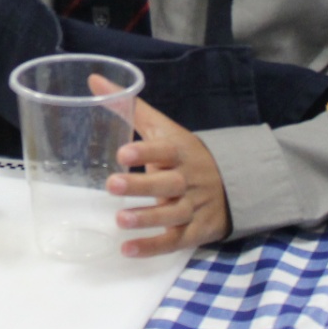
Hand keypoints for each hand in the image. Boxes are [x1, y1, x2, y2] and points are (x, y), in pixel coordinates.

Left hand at [89, 74, 229, 254]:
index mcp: (179, 151)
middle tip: (111, 185)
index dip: (145, 152)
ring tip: (120, 220)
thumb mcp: (163, 129)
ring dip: (147, 218)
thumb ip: (129, 107)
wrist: (234, 182)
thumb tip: (93, 79)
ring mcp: (194, 207)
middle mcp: (187, 180)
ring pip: (172, 214)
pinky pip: (175, 240)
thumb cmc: (185, 153)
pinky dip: (153, 247)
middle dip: (140, 186)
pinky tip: (127, 249)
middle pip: (166, 184)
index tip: (123, 153)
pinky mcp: (197, 230)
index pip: (163, 150)